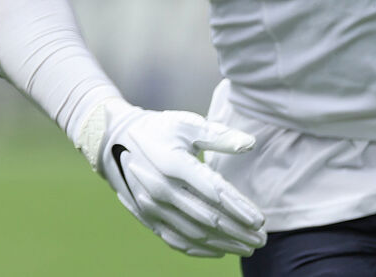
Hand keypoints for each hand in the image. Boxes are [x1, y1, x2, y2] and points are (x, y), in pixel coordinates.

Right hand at [77, 98, 267, 257]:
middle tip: (261, 239)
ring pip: (194, 233)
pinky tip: (219, 251)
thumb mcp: (184, 124)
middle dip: (238, 231)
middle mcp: (160, 188)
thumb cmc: (157, 130)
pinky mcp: (146, 216)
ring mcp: (151, 205)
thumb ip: (217, 135)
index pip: (214, 192)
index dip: (239, 208)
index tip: (261, 221)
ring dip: (224, 243)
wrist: (113, 140)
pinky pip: (175, 239)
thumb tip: (249, 143)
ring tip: (248, 247)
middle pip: (208, 218)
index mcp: (172, 163)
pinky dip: (199, 249)